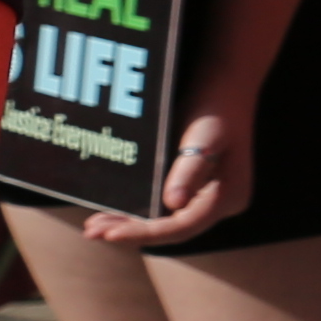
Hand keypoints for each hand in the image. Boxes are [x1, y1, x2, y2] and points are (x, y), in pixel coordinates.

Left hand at [87, 101, 254, 250]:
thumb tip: (174, 204)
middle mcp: (220, 204)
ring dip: (128, 226)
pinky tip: (110, 215)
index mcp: (228, 196)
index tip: (111, 235)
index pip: (183, 225)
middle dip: (130, 232)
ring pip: (164, 222)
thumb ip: (191, 169)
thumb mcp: (205, 135)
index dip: (145, 233)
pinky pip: (163, 209)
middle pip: (171, 229)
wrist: (226, 85)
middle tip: (91, 232)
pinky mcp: (193, 189)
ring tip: (93, 229)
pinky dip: (136, 214)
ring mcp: (206, 198)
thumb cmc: (215, 107)